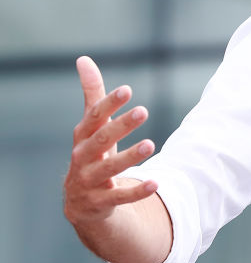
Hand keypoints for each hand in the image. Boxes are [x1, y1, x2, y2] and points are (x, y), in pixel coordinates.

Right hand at [63, 56, 157, 227]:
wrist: (81, 203)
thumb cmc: (92, 155)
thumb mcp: (92, 128)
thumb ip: (93, 96)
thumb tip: (84, 59)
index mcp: (82, 138)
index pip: (93, 117)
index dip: (109, 104)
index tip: (127, 90)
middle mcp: (82, 158)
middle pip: (101, 140)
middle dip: (121, 126)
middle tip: (144, 110)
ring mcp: (88, 181)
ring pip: (109, 168)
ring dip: (129, 156)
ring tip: (151, 144)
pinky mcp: (100, 202)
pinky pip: (120, 197)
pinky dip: (137, 191)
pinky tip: (156, 184)